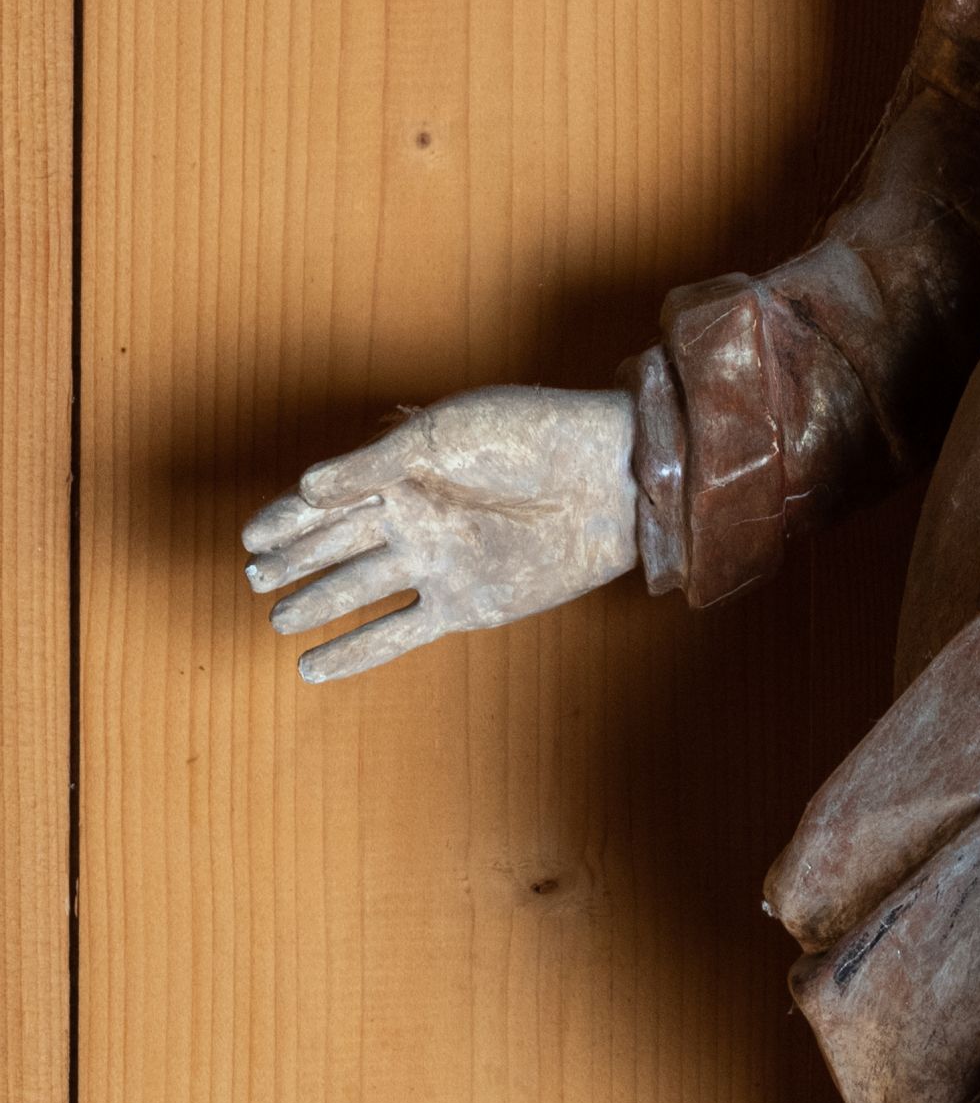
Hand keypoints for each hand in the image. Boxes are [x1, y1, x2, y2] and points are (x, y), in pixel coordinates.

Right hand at [242, 385, 638, 685]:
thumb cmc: (529, 435)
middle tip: (253, 579)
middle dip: (294, 562)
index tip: (249, 537)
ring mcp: (438, 563)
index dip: (285, 519)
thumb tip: (304, 488)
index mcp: (402, 470)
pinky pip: (399, 633)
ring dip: (318, 605)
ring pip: (359, 589)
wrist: (607, 478)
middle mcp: (414, 518)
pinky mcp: (465, 604)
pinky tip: (316, 667)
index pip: (326, 499)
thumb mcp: (442, 434)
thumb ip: (371, 466)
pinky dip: (357, 651)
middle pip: (336, 545)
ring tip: (277, 620)